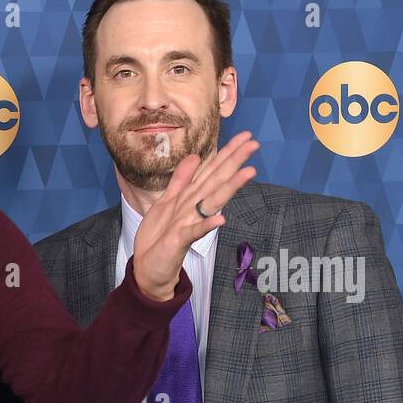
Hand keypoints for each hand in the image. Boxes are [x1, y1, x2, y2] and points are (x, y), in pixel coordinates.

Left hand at [131, 131, 260, 300]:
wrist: (148, 267)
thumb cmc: (159, 236)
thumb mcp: (166, 202)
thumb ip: (181, 180)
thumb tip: (196, 156)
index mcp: (191, 198)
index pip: (212, 171)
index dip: (227, 152)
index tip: (246, 135)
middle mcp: (195, 209)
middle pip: (217, 181)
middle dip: (234, 162)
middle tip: (255, 143)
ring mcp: (190, 224)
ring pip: (211, 202)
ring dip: (229, 188)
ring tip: (249, 173)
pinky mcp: (180, 241)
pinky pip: (194, 232)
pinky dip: (206, 226)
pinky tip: (221, 220)